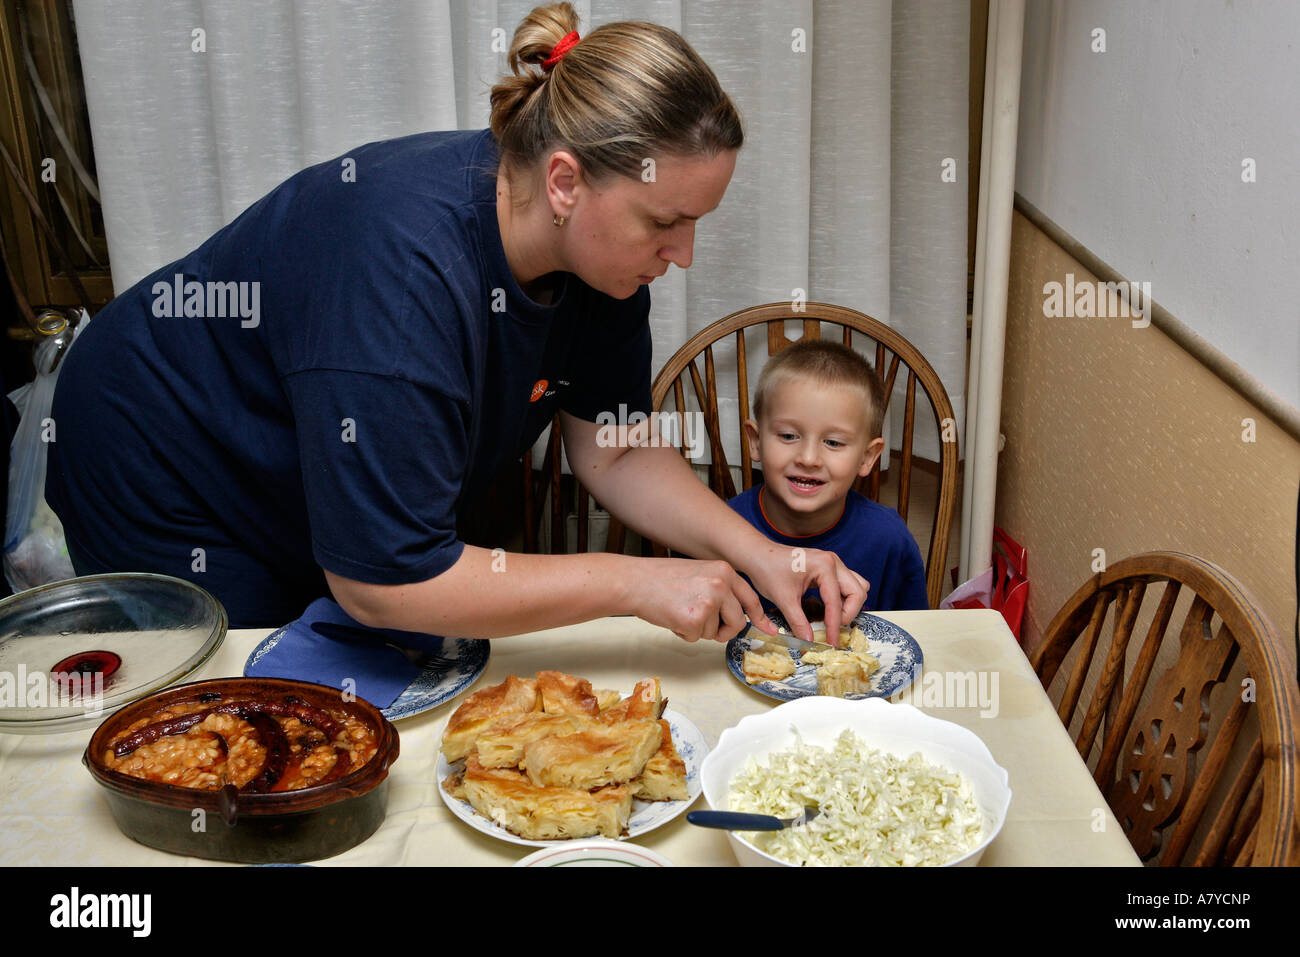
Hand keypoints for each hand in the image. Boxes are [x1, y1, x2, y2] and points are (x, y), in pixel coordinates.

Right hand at [625, 559, 774, 643]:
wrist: (635, 582)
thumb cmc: (661, 579)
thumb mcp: (699, 573)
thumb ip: (720, 589)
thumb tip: (735, 613)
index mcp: (724, 571)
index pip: (750, 598)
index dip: (759, 617)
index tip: (768, 629)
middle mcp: (721, 584)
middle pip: (738, 622)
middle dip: (723, 630)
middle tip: (703, 626)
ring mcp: (710, 601)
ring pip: (716, 632)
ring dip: (699, 630)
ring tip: (679, 611)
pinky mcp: (696, 619)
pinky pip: (698, 638)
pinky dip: (684, 633)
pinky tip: (672, 617)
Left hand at [741, 546, 867, 644]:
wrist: (757, 554)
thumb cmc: (768, 571)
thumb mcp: (783, 600)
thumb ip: (799, 622)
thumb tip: (810, 643)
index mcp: (824, 566)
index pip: (836, 601)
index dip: (834, 626)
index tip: (831, 643)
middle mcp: (833, 562)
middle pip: (857, 592)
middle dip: (848, 614)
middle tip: (832, 629)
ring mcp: (833, 563)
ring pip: (856, 587)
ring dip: (849, 605)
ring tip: (832, 619)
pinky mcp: (829, 568)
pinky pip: (847, 584)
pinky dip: (843, 599)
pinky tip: (827, 610)